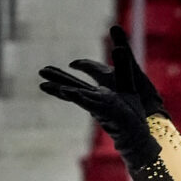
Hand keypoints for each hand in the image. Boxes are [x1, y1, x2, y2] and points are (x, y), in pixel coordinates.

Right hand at [38, 26, 163, 171]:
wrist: (139, 133)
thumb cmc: (133, 114)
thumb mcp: (128, 85)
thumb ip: (123, 67)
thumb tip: (119, 47)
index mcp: (99, 94)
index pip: (81, 82)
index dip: (74, 70)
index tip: (69, 64)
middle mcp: (95, 98)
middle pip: (73, 86)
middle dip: (57, 78)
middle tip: (41, 72)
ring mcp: (98, 104)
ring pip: (76, 94)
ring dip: (60, 88)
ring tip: (43, 85)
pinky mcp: (104, 110)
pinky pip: (88, 102)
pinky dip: (77, 96)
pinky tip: (66, 92)